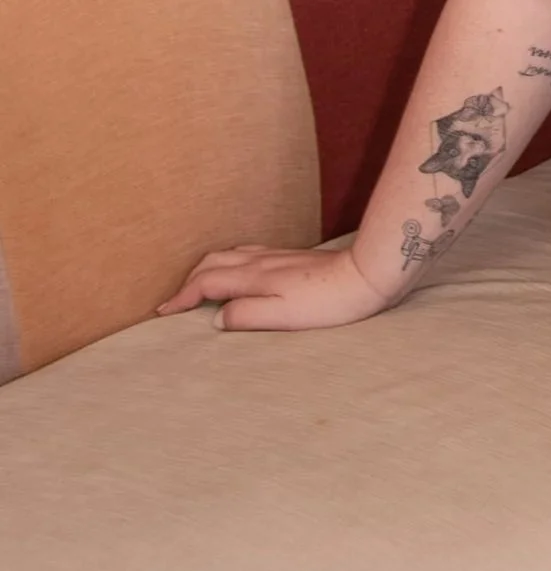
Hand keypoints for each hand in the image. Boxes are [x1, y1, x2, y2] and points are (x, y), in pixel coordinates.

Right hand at [157, 236, 399, 331]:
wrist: (366, 274)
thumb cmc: (328, 301)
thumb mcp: (284, 317)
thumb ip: (247, 315)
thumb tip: (218, 318)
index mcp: (254, 276)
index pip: (206, 283)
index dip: (181, 297)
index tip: (164, 311)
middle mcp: (260, 261)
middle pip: (211, 262)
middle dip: (188, 280)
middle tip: (175, 301)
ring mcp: (275, 255)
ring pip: (228, 254)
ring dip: (206, 268)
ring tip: (197, 286)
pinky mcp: (290, 256)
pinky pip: (245, 252)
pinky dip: (227, 262)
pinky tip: (237, 271)